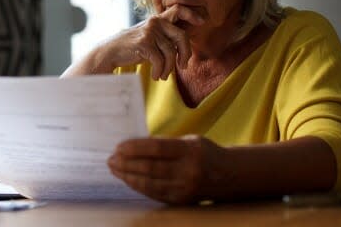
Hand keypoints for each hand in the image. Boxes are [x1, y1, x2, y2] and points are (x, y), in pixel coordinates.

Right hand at [87, 4, 203, 78]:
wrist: (110, 52)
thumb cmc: (132, 48)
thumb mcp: (150, 39)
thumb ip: (165, 39)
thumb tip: (184, 50)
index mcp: (158, 20)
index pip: (178, 10)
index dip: (191, 14)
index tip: (202, 21)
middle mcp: (155, 22)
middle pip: (182, 36)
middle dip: (186, 54)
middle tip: (183, 66)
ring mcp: (150, 31)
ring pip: (170, 53)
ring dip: (168, 68)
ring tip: (162, 75)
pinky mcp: (144, 43)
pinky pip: (160, 60)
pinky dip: (159, 71)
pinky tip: (155, 76)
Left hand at [107, 135, 229, 204]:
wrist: (229, 175)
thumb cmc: (204, 152)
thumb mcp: (189, 141)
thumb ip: (164, 143)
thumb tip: (133, 146)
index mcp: (190, 150)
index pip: (157, 148)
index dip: (135, 147)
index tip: (118, 146)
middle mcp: (188, 171)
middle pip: (150, 167)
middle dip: (127, 163)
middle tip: (111, 159)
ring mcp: (185, 188)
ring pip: (150, 183)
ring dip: (128, 176)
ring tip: (114, 169)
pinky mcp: (181, 200)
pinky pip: (154, 193)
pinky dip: (138, 186)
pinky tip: (127, 179)